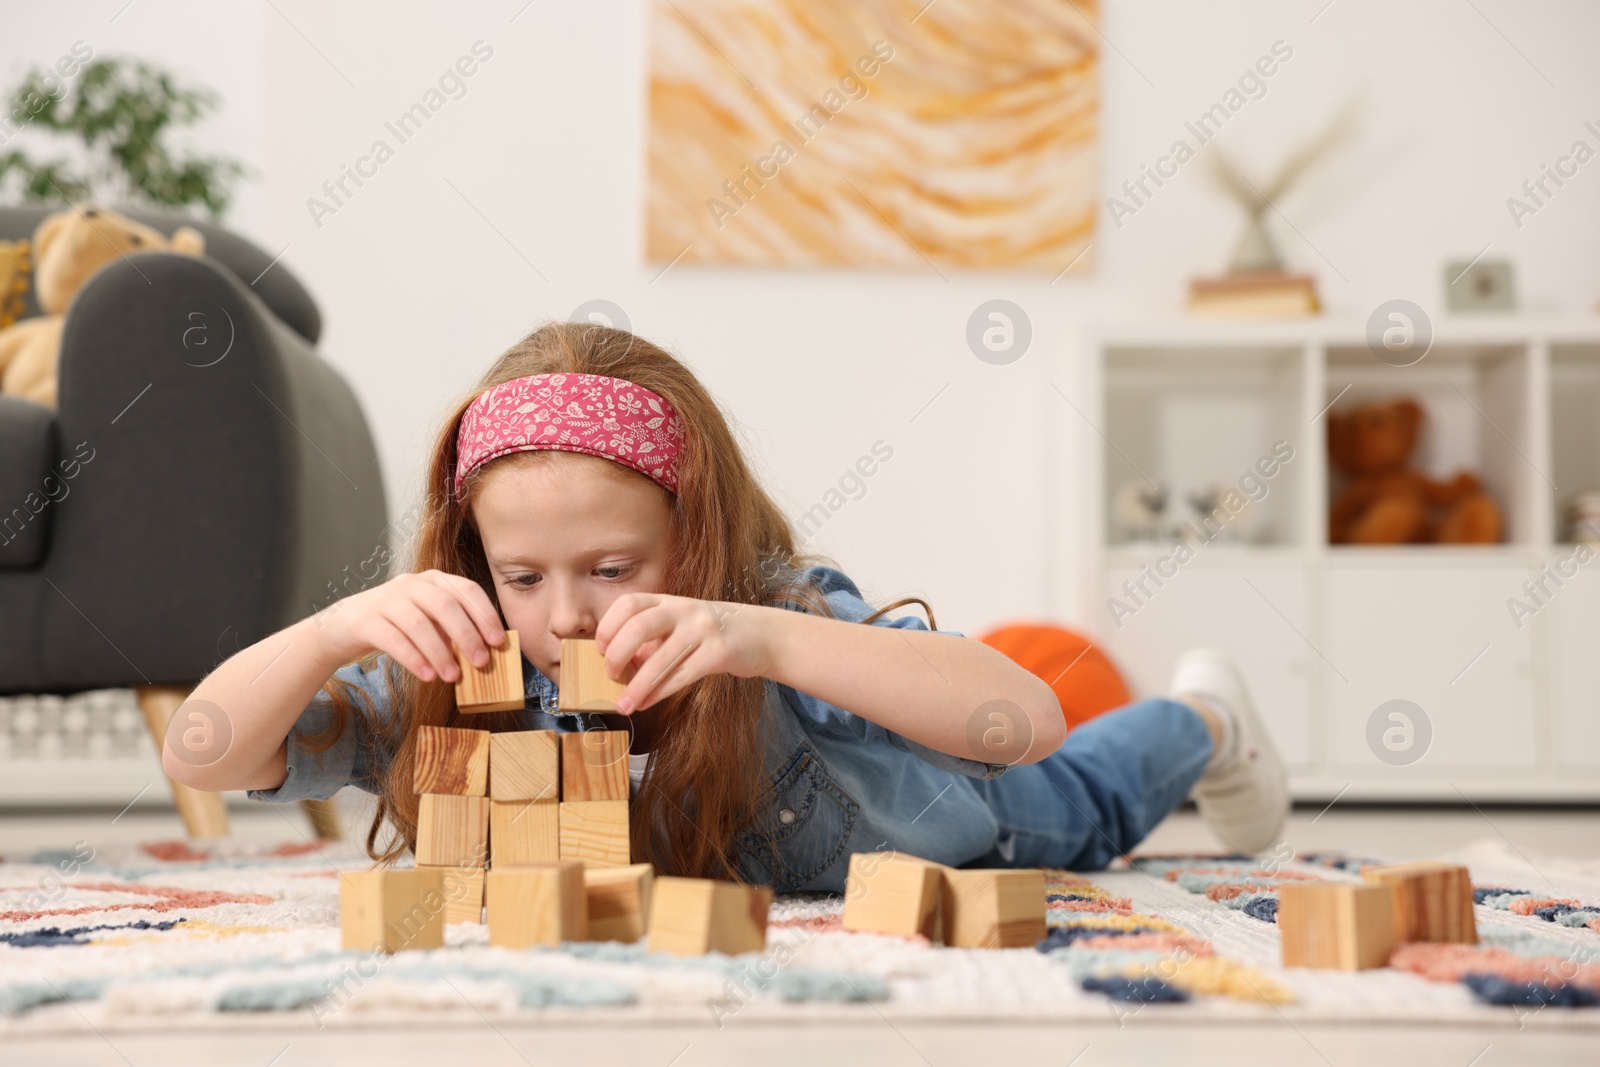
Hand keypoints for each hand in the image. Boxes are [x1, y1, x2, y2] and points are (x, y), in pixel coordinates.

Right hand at [309, 569, 505, 683]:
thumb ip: (453, 630)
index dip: (485, 614)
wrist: (344, 625)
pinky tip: (427, 675)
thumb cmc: (397, 624)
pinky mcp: (366, 620)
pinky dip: (414, 658)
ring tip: (453, 677)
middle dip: (467, 635)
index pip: (466, 590)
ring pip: (419, 624)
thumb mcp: (429, 621)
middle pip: (445, 605)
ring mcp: (386, 599)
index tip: (498, 641)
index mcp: (434, 580)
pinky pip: (393, 639)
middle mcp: (412, 584)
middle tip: (482, 663)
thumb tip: (485, 653)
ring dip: (440, 652)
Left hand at [594, 594, 771, 713]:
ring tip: (624, 705)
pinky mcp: (719, 653)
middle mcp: (684, 609)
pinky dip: (658, 693)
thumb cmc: (710, 634)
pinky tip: (646, 704)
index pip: (628, 603)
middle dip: (616, 655)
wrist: (760, 634)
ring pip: (659, 659)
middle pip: (638, 626)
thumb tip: (618, 666)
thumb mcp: (679, 625)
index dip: (608, 627)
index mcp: (669, 600)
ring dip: (636, 686)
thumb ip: (651, 640)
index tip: (600, 650)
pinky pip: (681, 676)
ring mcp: (703, 629)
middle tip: (610, 675)